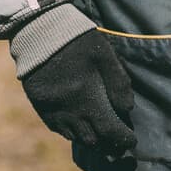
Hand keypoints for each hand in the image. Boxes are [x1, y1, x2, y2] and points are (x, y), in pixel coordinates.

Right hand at [19, 29, 135, 156]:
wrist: (38, 28)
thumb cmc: (78, 41)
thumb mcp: (106, 57)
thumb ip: (119, 84)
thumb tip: (126, 110)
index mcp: (86, 97)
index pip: (109, 131)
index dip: (123, 139)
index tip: (131, 140)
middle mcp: (67, 109)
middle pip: (91, 140)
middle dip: (107, 142)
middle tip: (118, 137)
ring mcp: (50, 109)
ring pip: (73, 137)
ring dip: (89, 137)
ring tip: (101, 132)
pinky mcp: (39, 104)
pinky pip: (57, 128)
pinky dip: (71, 130)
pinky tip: (80, 123)